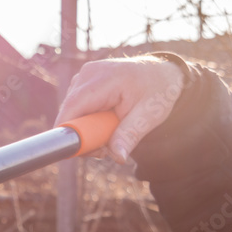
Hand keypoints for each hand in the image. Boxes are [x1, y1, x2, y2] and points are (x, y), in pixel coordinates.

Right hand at [55, 56, 185, 161]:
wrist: (163, 74)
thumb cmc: (158, 92)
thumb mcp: (149, 116)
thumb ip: (129, 136)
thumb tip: (118, 157)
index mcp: (105, 78)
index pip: (72, 107)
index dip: (70, 132)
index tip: (82, 151)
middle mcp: (88, 74)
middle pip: (69, 112)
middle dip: (82, 135)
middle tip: (104, 147)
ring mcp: (83, 76)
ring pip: (70, 112)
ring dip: (85, 128)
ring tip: (108, 132)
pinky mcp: (82, 82)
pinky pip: (74, 107)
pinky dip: (86, 120)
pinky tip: (102, 121)